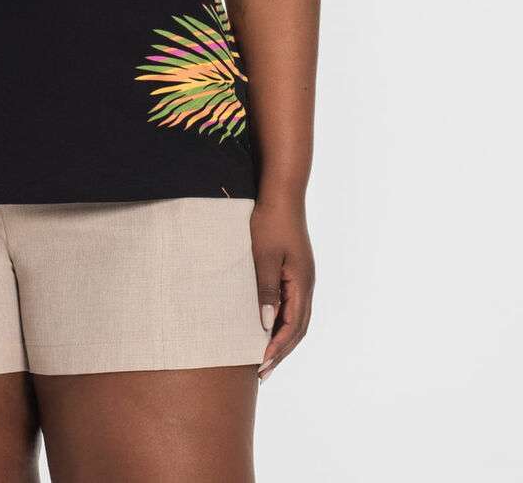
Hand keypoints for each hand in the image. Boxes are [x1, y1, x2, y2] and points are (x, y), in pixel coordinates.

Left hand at [250, 197, 314, 382]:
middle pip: (298, 328)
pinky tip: (266, 327)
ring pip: (296, 318)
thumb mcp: (263, 256)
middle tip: (261, 373)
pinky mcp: (295, 271)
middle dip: (280, 351)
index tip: (260, 365)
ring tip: (263, 358)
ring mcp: (302, 278)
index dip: (277, 348)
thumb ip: (265, 289)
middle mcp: (306, 284)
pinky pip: (291, 305)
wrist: (281, 194)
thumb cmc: (269, 222)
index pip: (292, 326)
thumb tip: (264, 324)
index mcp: (302, 283)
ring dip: (281, 339)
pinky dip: (280, 322)